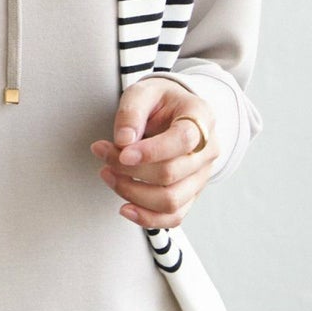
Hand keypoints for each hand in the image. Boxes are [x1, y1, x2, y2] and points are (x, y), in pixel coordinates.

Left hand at [89, 77, 219, 229]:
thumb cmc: (159, 101)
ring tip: (108, 175)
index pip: (183, 140)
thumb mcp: (143, 92)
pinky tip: (125, 208)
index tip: (123, 153)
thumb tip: (123, 141)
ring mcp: (200, 175)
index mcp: (200, 117)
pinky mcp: (190, 194)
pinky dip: (147, 218)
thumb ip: (132, 112)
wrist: (172, 112)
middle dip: (129, 169)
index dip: (151, 151)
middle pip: (171, 173)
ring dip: (132, 193)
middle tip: (104, 155)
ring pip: (171, 200)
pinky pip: (173, 217)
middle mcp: (207, 149)